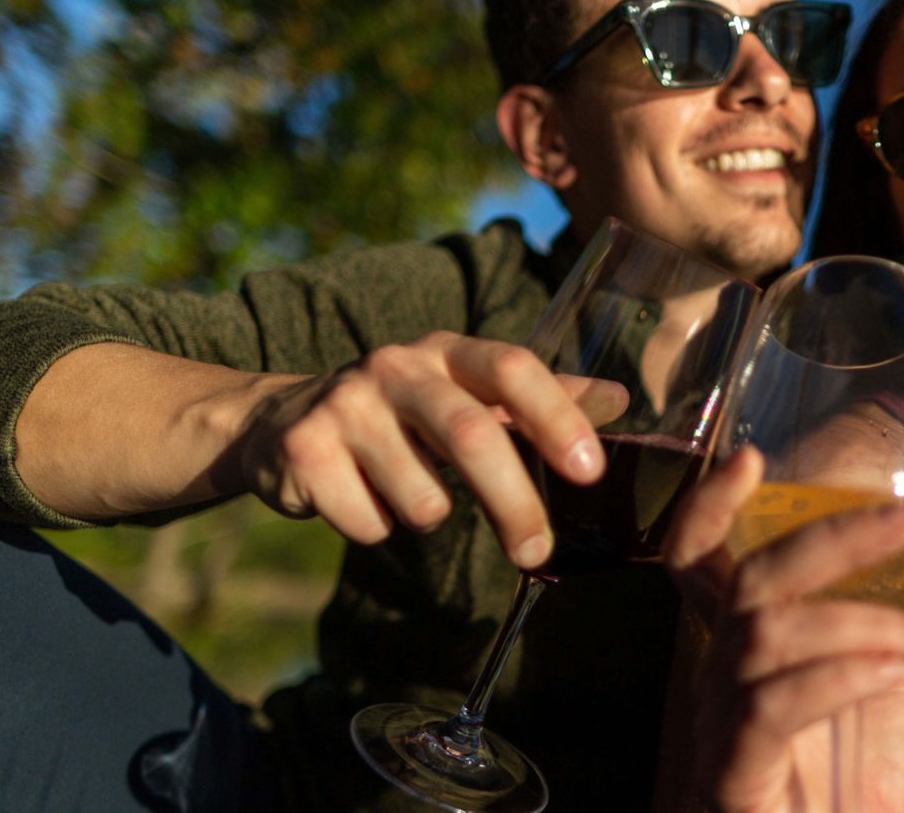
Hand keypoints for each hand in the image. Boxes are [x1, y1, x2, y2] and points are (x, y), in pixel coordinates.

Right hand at [223, 331, 626, 567]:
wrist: (281, 423)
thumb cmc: (403, 414)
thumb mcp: (467, 394)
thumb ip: (541, 399)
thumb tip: (621, 399)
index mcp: (447, 351)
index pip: (512, 368)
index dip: (555, 415)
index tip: (590, 471)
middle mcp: (395, 366)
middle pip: (471, 435)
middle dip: (514, 502)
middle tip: (537, 551)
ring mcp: (345, 405)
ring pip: (420, 496)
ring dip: (429, 515)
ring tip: (409, 495)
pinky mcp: (304, 451)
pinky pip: (369, 523)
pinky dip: (377, 529)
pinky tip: (358, 498)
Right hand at [664, 448, 903, 812]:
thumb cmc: (855, 788)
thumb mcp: (893, 684)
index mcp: (744, 648)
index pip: (698, 559)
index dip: (712, 505)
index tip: (755, 457)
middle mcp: (720, 678)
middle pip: (754, 578)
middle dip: (831, 538)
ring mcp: (719, 727)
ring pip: (767, 633)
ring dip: (860, 620)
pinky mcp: (733, 777)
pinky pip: (773, 706)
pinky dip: (840, 676)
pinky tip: (894, 670)